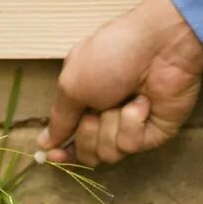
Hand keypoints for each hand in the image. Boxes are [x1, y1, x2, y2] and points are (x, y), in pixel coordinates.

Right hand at [38, 0, 202, 167]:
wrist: (159, 47)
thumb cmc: (111, 55)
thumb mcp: (73, 83)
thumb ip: (60, 118)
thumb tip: (44, 141)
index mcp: (84, 98)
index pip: (70, 136)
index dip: (62, 150)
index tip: (53, 155)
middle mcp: (106, 115)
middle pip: (87, 152)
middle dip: (88, 134)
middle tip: (96, 111)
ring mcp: (131, 126)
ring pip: (108, 153)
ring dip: (110, 126)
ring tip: (122, 101)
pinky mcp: (153, 134)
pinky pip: (131, 145)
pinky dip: (132, 123)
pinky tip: (142, 103)